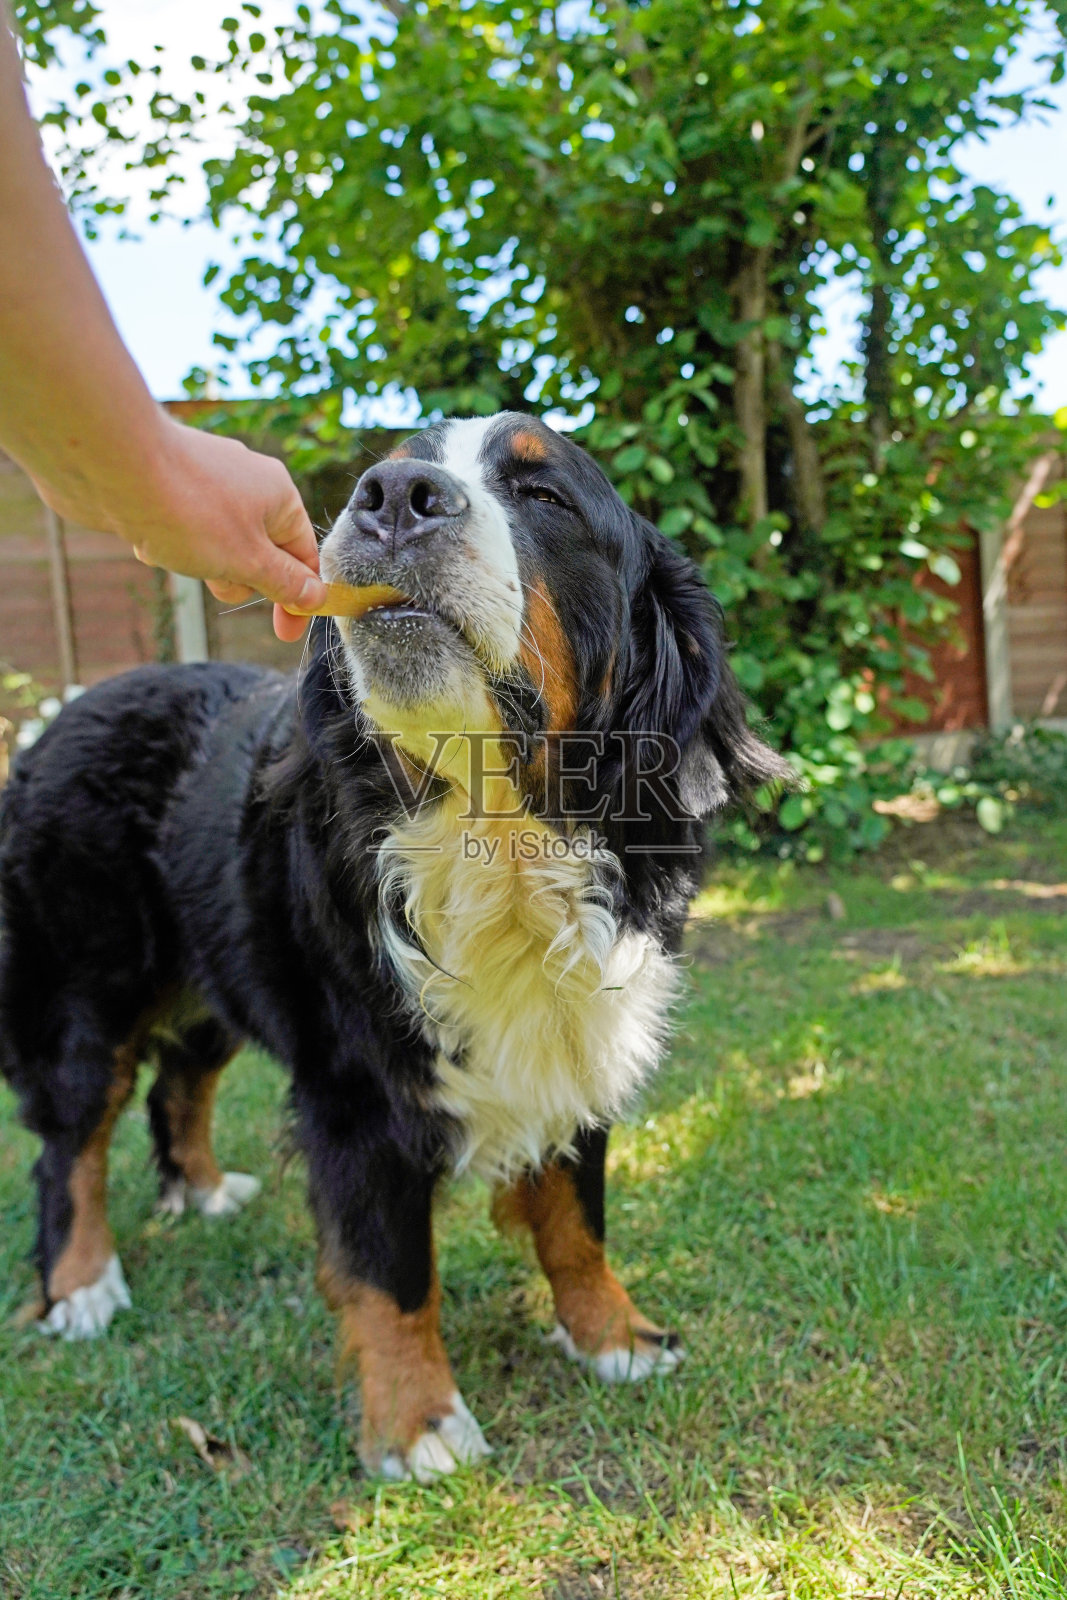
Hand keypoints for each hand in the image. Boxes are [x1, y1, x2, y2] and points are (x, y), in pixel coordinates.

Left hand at [35, 416, 327, 643]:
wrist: (114, 466)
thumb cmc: (189, 510)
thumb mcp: (248, 561)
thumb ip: (284, 582)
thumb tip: (316, 596)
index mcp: (279, 495)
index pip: (304, 555)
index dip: (299, 597)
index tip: (284, 633)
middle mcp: (248, 482)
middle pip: (260, 552)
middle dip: (237, 576)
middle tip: (217, 577)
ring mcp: (208, 479)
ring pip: (218, 544)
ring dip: (201, 561)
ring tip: (175, 549)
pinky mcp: (172, 483)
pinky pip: (184, 528)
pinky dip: (172, 542)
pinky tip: (150, 536)